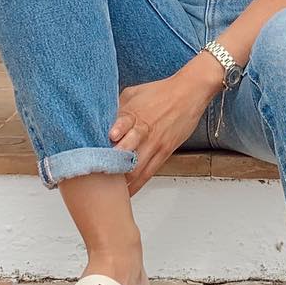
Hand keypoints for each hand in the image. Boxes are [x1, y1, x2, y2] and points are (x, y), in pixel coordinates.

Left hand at [111, 63, 222, 195]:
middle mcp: (144, 130)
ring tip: (107, 192)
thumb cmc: (160, 92)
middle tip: (97, 177)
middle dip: (112, 166)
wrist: (188, 93)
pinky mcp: (165, 152)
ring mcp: (155, 143)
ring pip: (136, 168)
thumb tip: (98, 120)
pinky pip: (149, 173)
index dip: (112, 134)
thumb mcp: (133, 93)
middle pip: (127, 152)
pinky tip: (126, 192)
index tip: (102, 144)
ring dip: (122, 180)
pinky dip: (136, 184)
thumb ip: (116, 108)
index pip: (121, 124)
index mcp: (134, 113)